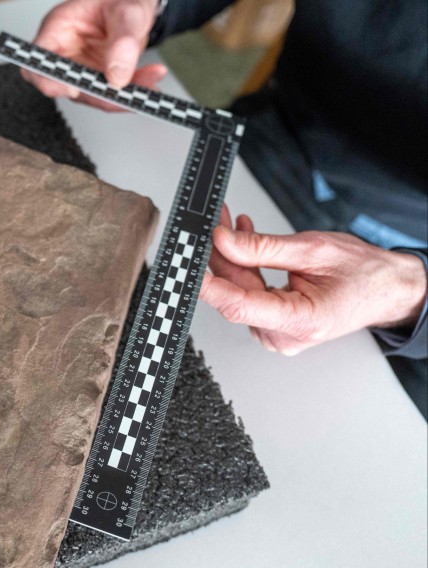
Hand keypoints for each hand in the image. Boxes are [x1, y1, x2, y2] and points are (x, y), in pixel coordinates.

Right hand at [23, 0, 167, 110]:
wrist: (136, 1)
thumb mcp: (127, 10)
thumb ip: (123, 40)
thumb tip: (117, 74)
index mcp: (58, 29)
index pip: (39, 62)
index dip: (50, 80)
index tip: (72, 89)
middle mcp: (65, 51)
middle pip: (67, 86)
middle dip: (99, 94)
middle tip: (125, 94)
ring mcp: (81, 67)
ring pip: (92, 94)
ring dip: (121, 94)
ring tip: (149, 80)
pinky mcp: (98, 76)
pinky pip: (111, 92)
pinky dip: (133, 91)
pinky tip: (150, 80)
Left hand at [200, 206, 427, 354]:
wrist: (388, 288)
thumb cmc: (364, 273)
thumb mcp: (313, 250)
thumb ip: (263, 248)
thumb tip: (224, 241)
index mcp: (300, 321)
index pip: (238, 305)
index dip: (208, 284)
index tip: (189, 265)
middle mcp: (285, 335)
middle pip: (237, 294)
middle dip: (223, 256)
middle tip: (215, 223)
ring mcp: (279, 334)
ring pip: (240, 292)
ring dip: (234, 257)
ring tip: (233, 225)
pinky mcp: (275, 325)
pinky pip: (250, 295)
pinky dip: (246, 268)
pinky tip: (244, 243)